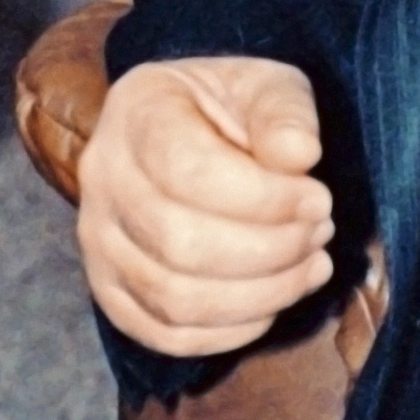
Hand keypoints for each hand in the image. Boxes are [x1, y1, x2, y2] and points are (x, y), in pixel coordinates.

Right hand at [76, 54, 334, 355]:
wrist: (188, 129)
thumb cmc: (232, 107)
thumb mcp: (265, 85)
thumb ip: (284, 113)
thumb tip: (299, 155)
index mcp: (136, 112)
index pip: (187, 171)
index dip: (263, 198)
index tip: (318, 199)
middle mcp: (103, 180)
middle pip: (179, 242)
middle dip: (268, 250)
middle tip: (320, 234)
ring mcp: (99, 243)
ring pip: (174, 298)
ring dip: (258, 294)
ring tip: (311, 266)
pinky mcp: (111, 293)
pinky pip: (166, 334)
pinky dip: (230, 331)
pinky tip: (273, 302)